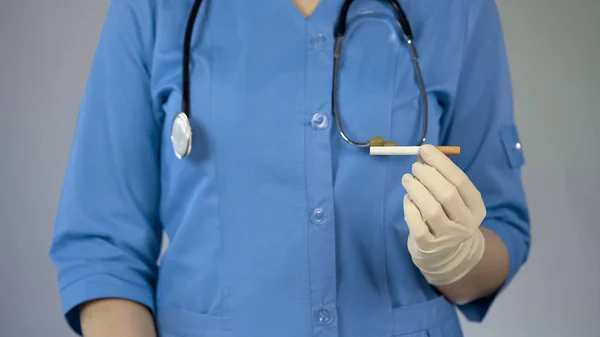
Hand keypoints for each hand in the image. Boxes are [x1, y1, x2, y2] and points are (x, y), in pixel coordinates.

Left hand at [401, 144, 486, 285]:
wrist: (443, 253)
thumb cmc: (446, 215)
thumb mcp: (450, 197)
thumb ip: (440, 176)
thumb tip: (423, 153)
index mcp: (476, 207)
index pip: (461, 181)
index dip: (442, 163)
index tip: (425, 150)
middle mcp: (466, 224)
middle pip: (447, 194)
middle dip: (428, 175)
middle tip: (415, 166)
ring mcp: (448, 237)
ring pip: (431, 209)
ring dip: (416, 189)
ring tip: (407, 179)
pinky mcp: (429, 246)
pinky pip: (417, 224)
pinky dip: (409, 207)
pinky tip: (408, 199)